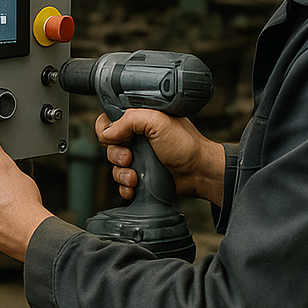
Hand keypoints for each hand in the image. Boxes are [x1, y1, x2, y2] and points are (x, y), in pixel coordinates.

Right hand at [96, 110, 224, 204]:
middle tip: (130, 158)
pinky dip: (124, 187)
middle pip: (108, 145)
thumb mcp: (158, 121)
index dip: (107, 130)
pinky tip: (134, 187)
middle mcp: (136, 137)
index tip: (117, 138)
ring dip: (121, 173)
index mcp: (139, 120)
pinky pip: (121, 182)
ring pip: (113, 165)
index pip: (109, 120)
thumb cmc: (186, 144)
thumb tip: (107, 133)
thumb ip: (130, 120)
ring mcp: (138, 156)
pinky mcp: (141, 174)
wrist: (200, 172)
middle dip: (115, 155)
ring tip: (135, 177)